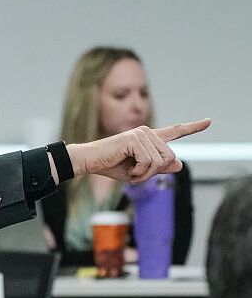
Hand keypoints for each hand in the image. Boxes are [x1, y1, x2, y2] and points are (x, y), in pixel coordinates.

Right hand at [67, 119, 210, 182]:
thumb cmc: (110, 165)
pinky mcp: (134, 139)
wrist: (89, 161)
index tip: (208, 121)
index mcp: (149, 138)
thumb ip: (158, 167)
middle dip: (154, 172)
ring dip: (145, 175)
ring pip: (160, 161)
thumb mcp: (138, 171)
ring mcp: (141, 134)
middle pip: (169, 157)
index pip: (174, 131)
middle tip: (136, 176)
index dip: (192, 127)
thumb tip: (179, 164)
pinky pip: (148, 162)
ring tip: (131, 173)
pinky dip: (139, 173)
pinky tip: (128, 171)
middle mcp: (147, 132)